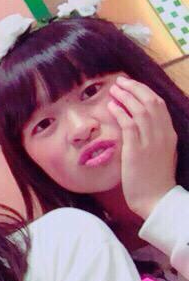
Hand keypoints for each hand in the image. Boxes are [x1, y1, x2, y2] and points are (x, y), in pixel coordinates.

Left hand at [107, 76, 177, 218]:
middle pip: (151, 102)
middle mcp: (163, 134)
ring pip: (141, 110)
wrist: (156, 199)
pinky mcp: (137, 149)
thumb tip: (137, 127)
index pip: (159, 106)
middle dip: (135, 88)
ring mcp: (151, 141)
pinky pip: (129, 125)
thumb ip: (151, 139)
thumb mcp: (158, 154)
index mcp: (169, 134)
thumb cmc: (154, 180)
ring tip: (114, 89)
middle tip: (121, 81)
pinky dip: (120, 112)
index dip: (145, 92)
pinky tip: (111, 106)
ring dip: (126, 97)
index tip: (132, 86)